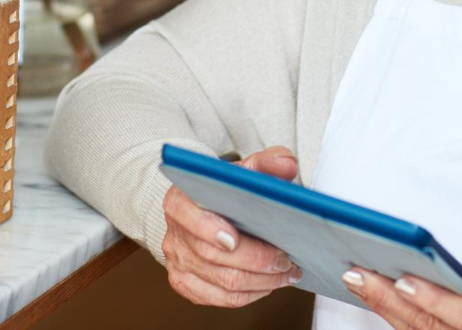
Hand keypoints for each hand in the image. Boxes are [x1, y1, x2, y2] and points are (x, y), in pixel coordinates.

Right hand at [161, 145, 305, 306]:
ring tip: (286, 273)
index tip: (234, 238)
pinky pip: (221, 299)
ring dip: (261, 281)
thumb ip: (265, 163)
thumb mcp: (242, 170)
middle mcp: (175, 233)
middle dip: (254, 260)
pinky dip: (251, 294)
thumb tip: (287, 164)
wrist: (202, 210)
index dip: (207, 229)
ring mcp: (178, 261)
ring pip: (222, 282)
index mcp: (180, 199)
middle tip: (285, 259)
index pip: (185, 214)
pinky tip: (268, 284)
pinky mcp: (186, 283)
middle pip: (211, 255)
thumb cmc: (224, 191)